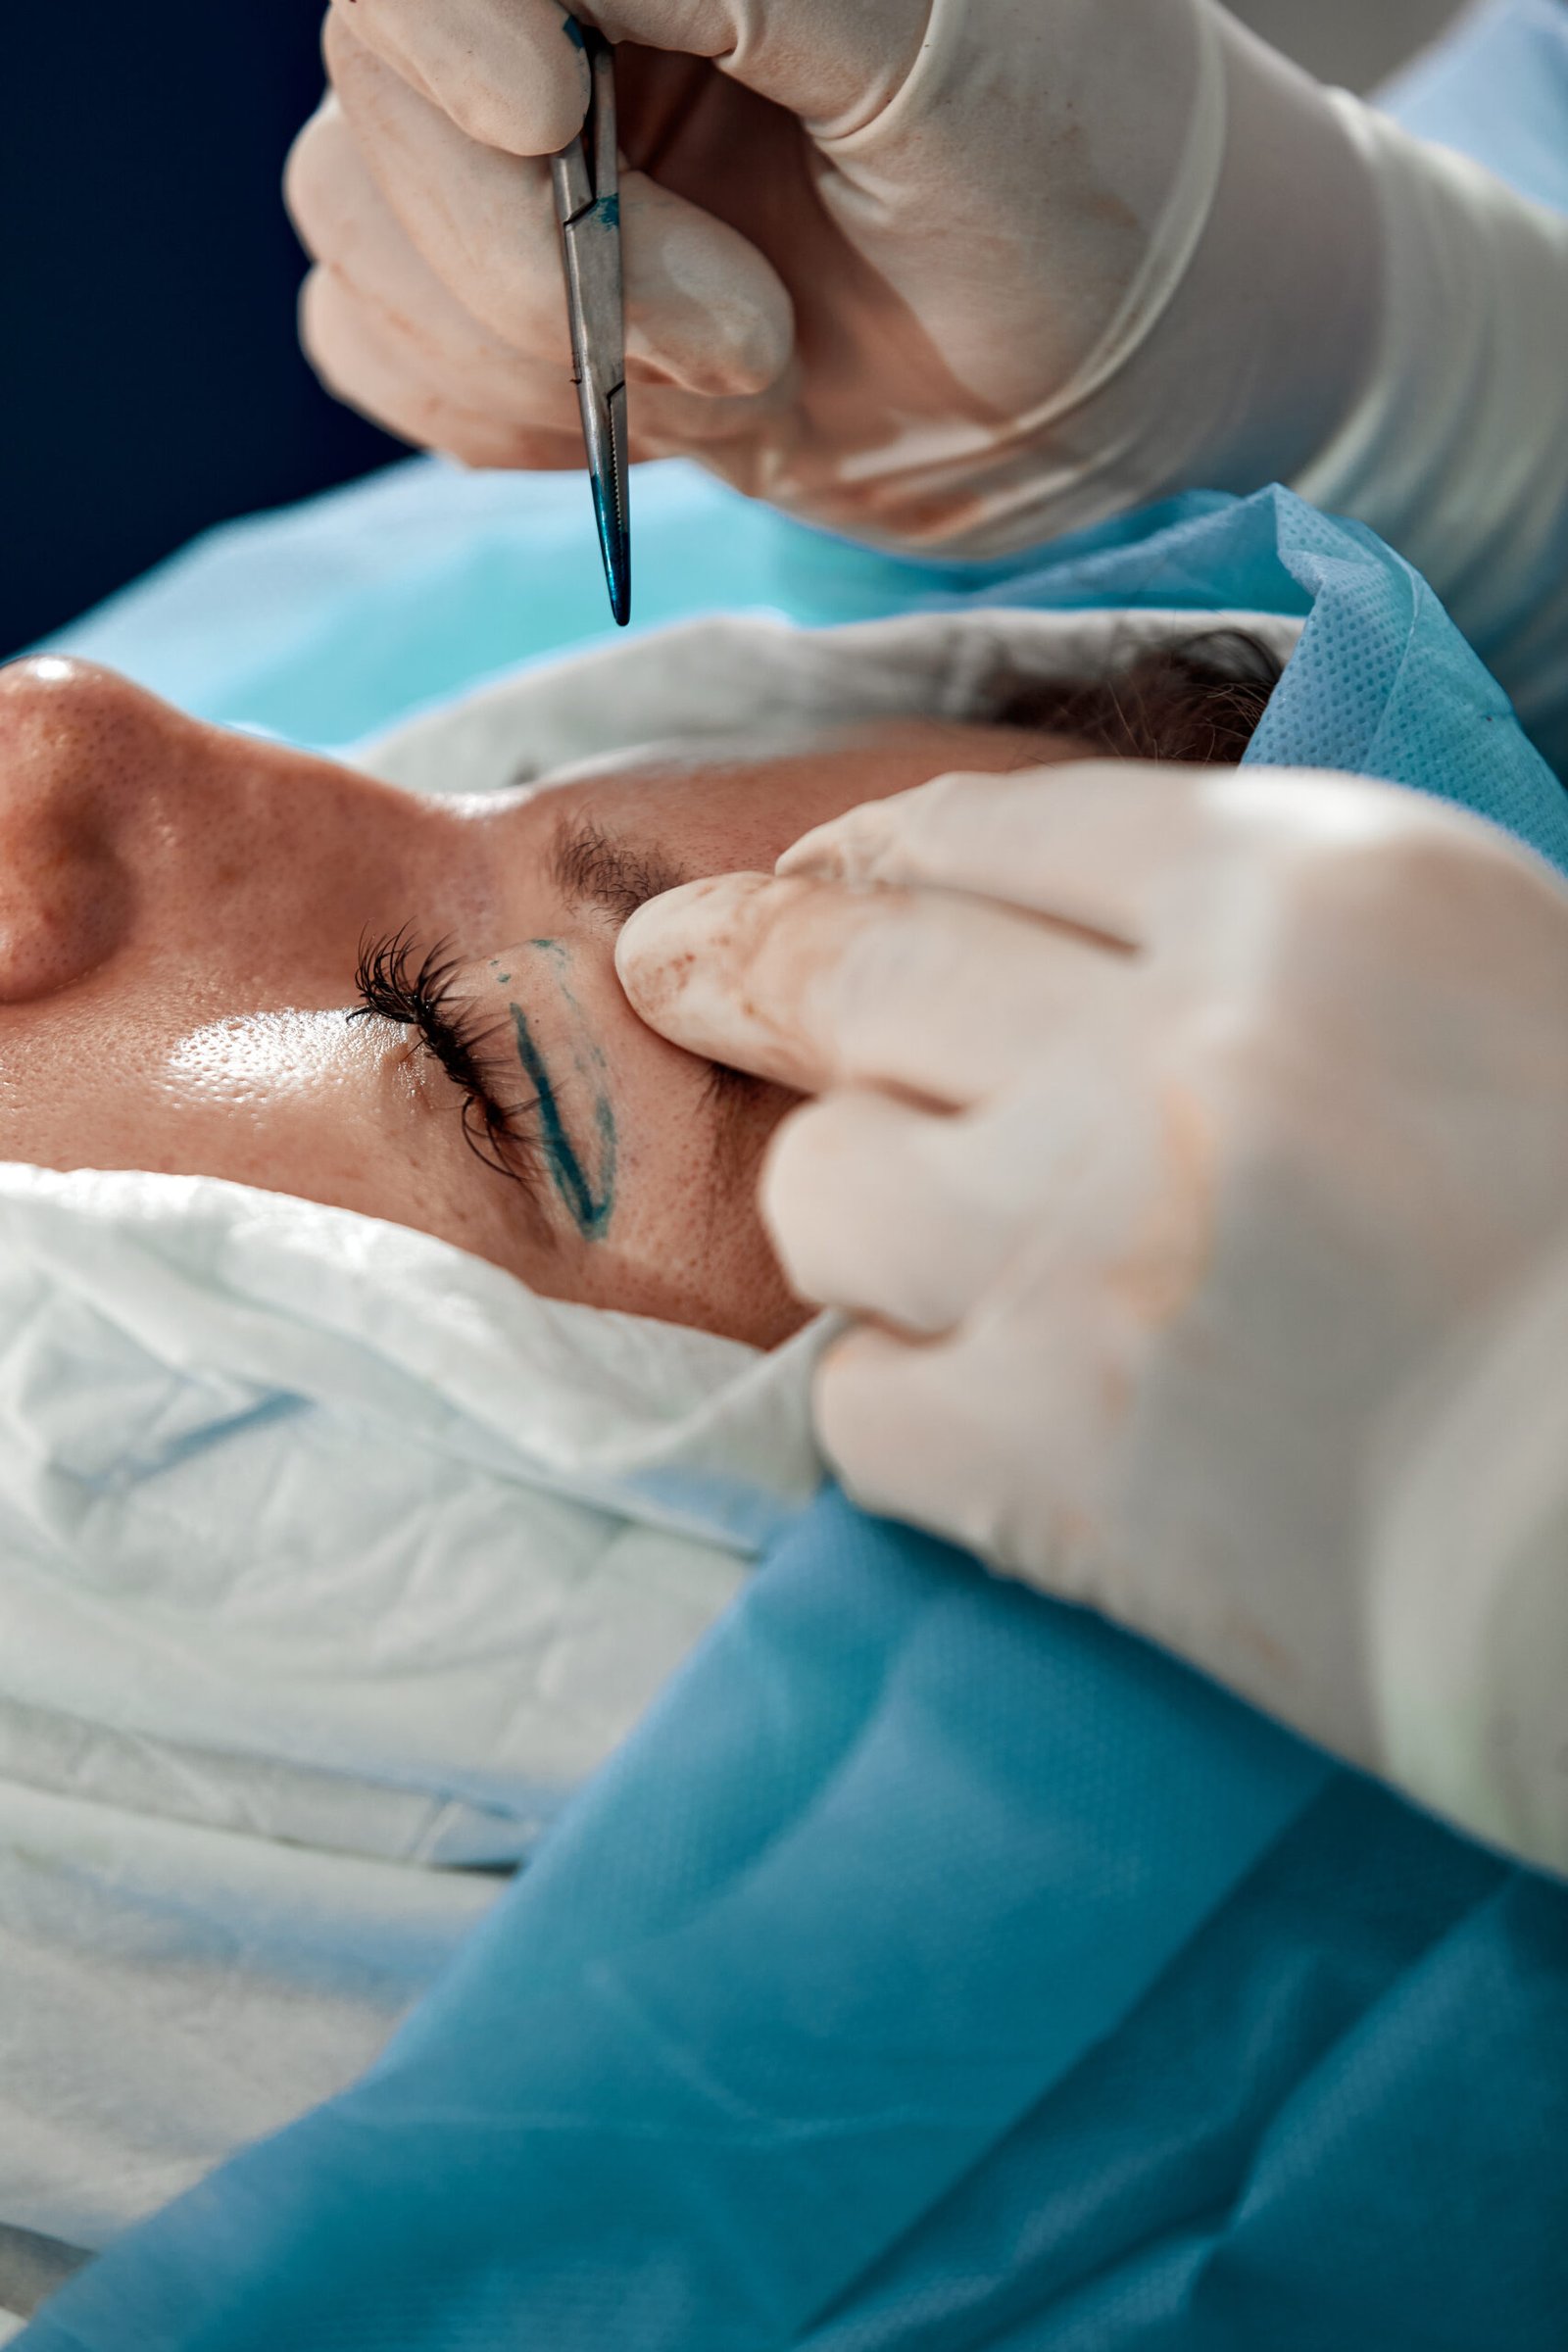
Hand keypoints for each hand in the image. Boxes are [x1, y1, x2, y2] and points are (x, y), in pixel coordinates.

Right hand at [284, 0, 1382, 553]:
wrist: (1118, 389)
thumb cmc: (1080, 195)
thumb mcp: (935, 50)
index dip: (456, 36)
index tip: (550, 127)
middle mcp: (579, 17)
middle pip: (380, 88)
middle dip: (550, 257)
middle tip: (754, 336)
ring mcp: (525, 156)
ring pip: (357, 224)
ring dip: (538, 353)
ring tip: (747, 366)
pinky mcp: (512, 299)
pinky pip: (371, 340)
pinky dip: (498, 412)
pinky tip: (657, 415)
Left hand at [616, 762, 1567, 1855]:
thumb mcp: (1467, 971)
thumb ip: (1245, 917)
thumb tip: (1009, 910)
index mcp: (1311, 893)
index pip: (993, 827)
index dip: (868, 852)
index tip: (803, 883)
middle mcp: (1168, 1054)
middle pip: (856, 967)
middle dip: (741, 963)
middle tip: (677, 968)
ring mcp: (1085, 1260)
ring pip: (820, 1183)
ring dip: (854, 1202)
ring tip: (936, 1239)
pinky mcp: (1042, 1465)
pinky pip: (855, 1396)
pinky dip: (906, 1393)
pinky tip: (988, 1398)